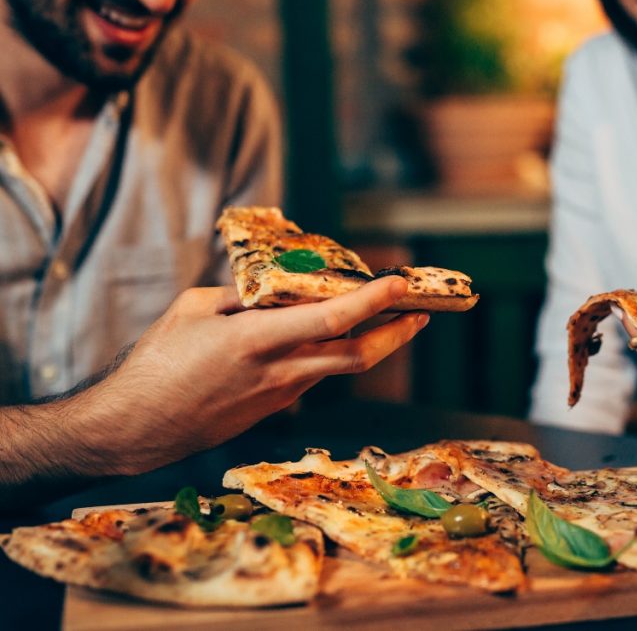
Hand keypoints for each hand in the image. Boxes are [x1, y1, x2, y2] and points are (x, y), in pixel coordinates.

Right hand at [78, 276, 427, 474]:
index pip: (330, 321)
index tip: (402, 284)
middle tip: (422, 310)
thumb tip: (274, 292)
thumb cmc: (156, 363)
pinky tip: (339, 339)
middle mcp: (278, 372)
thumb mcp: (192, 310)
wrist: (138, 429)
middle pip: (357, 355)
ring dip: (376, 345)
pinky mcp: (274, 408)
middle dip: (397, 332)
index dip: (372, 301)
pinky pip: (316, 376)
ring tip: (396, 320)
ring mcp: (280, 395)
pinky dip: (337, 355)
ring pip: (343, 368)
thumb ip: (241, 299)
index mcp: (255, 341)